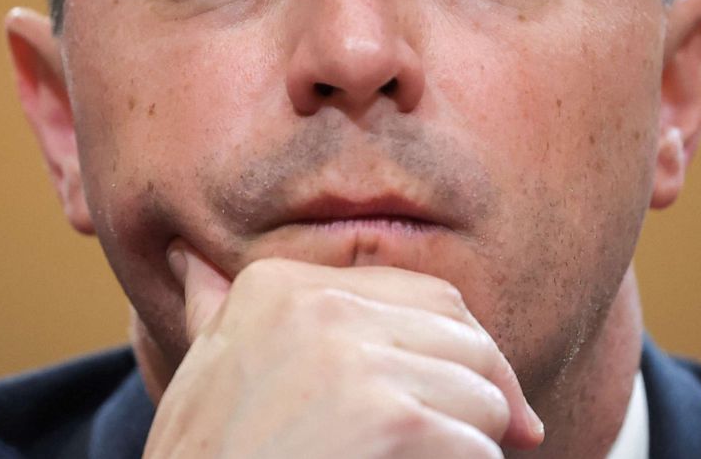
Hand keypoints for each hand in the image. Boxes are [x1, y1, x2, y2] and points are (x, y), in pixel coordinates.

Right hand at [143, 245, 543, 457]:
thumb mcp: (208, 372)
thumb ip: (217, 309)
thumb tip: (192, 260)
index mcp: (277, 285)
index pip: (422, 294)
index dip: (462, 346)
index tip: (484, 387)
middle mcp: (317, 305)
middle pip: (462, 337)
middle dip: (490, 392)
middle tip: (508, 434)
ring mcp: (354, 360)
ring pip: (480, 395)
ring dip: (478, 441)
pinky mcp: (390, 421)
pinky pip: (476, 446)